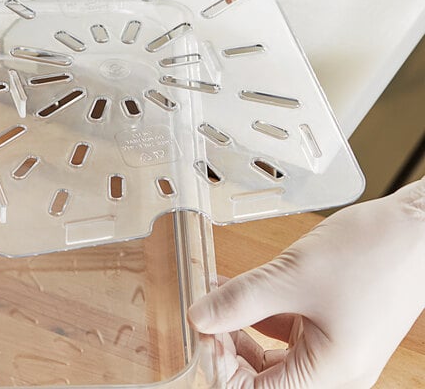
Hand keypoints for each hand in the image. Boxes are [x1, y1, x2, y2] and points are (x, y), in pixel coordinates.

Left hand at [188, 178, 424, 387]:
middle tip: (206, 311)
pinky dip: (259, 312)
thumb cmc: (371, 255)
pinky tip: (237, 287)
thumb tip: (199, 317)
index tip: (202, 329)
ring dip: (239, 326)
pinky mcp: (330, 324)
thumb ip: (241, 300)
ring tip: (216, 294)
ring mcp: (331, 347)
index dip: (219, 366)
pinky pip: (285, 329)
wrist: (417, 229)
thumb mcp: (293, 277)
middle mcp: (331, 371)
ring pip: (270, 353)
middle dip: (225, 346)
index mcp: (327, 375)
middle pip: (260, 377)